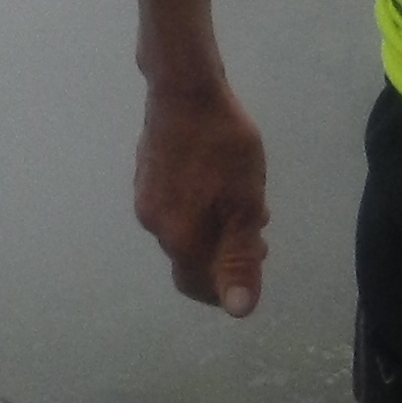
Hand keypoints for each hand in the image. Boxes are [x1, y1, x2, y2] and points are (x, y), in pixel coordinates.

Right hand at [135, 78, 268, 315]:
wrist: (183, 91)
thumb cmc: (223, 148)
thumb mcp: (244, 205)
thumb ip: (240, 259)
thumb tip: (237, 311)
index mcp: (179, 238)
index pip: (196, 285)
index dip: (223, 289)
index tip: (252, 269)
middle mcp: (154, 225)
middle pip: (188, 258)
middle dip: (222, 256)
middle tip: (257, 235)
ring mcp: (144, 198)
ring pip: (181, 230)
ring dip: (211, 230)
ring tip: (243, 204)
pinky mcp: (144, 175)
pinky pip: (172, 207)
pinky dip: (196, 209)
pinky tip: (216, 183)